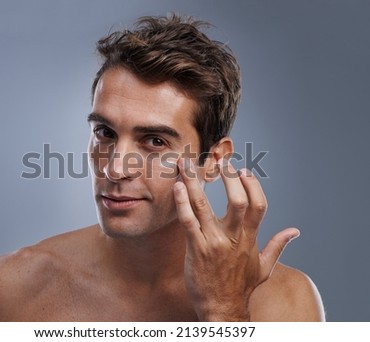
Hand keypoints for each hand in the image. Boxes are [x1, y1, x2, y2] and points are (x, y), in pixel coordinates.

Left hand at [173, 158, 299, 320]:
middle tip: (220, 160)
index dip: (253, 185)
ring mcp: (213, 242)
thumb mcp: (265, 267)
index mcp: (250, 238)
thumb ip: (278, 246)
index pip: (259, 205)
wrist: (223, 309)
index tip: (244, 169)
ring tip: (186, 165)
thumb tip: (295, 231)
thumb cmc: (241, 287)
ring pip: (204, 206)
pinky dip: (182, 203)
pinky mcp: (195, 249)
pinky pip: (188, 221)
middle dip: (229, 177)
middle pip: (237, 201)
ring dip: (194, 183)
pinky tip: (177, 187)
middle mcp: (234, 238)